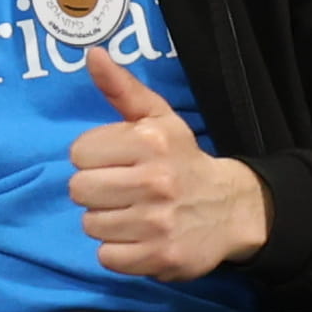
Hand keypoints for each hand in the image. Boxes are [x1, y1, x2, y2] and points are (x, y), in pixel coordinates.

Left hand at [69, 44, 268, 282]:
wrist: (231, 209)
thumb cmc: (183, 160)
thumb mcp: (158, 118)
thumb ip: (121, 88)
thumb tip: (92, 54)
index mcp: (150, 140)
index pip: (79, 153)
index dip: (94, 158)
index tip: (117, 162)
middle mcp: (154, 181)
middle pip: (79, 190)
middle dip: (96, 190)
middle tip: (123, 190)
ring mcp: (158, 222)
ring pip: (91, 224)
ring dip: (107, 221)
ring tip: (133, 213)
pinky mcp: (160, 257)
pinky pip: (107, 257)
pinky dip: (118, 251)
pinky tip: (139, 237)